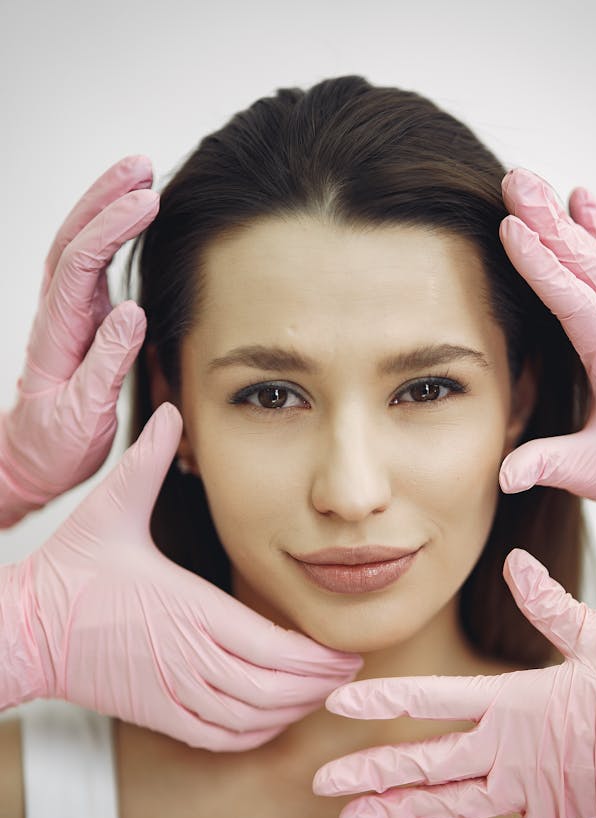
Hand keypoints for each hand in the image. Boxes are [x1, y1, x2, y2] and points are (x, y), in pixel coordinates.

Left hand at [0, 156, 159, 526]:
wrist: (33, 459)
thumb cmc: (57, 443)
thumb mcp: (83, 414)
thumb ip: (106, 363)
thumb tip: (133, 311)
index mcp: (56, 333)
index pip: (79, 264)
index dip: (111, 228)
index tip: (147, 203)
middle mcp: (58, 314)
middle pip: (73, 239)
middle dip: (105, 197)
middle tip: (141, 165)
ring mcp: (69, 314)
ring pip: (79, 245)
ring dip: (105, 206)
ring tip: (140, 175)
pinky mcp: (82, 321)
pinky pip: (92, 266)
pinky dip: (110, 234)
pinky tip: (131, 218)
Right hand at [0, 404, 360, 749]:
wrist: (25, 629)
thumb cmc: (71, 572)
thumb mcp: (108, 509)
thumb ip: (145, 462)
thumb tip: (170, 413)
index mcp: (190, 610)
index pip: (275, 649)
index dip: (318, 657)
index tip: (344, 647)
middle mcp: (189, 658)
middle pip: (276, 690)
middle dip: (320, 684)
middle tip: (347, 669)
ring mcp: (174, 692)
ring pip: (254, 718)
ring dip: (295, 710)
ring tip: (320, 692)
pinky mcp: (158, 714)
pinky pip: (221, 737)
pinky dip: (256, 732)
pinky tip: (272, 717)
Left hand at [312, 549, 595, 817]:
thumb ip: (548, 603)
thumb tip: (516, 562)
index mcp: (516, 702)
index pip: (433, 700)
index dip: (382, 700)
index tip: (338, 704)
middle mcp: (513, 751)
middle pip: (428, 764)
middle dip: (372, 773)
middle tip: (322, 784)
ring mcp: (534, 792)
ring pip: (454, 808)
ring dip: (403, 814)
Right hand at [498, 167, 595, 526]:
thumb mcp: (593, 472)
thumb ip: (546, 464)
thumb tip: (503, 476)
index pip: (575, 302)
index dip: (541, 266)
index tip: (510, 229)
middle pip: (586, 263)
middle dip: (547, 220)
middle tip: (515, 180)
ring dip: (563, 218)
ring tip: (531, 181)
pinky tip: (582, 200)